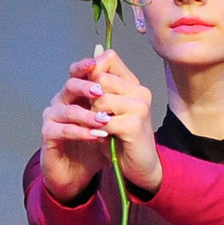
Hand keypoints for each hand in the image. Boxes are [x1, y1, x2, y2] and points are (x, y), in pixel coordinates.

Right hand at [39, 56, 110, 200]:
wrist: (77, 174)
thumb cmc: (94, 145)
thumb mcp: (111, 123)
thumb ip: (117, 105)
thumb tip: (135, 85)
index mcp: (76, 95)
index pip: (79, 73)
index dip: (87, 67)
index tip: (99, 63)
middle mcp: (62, 102)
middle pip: (70, 86)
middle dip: (86, 86)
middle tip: (101, 92)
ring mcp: (53, 119)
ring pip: (66, 109)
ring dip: (87, 114)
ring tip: (104, 121)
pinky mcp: (48, 136)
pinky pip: (62, 130)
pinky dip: (80, 132)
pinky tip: (95, 135)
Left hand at [86, 47, 162, 189]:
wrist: (139, 166)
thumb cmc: (121, 138)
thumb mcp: (107, 110)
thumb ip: (99, 89)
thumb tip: (86, 64)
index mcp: (133, 84)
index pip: (109, 58)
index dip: (91, 67)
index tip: (83, 82)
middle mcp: (140, 91)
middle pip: (101, 78)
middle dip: (89, 96)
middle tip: (93, 115)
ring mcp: (139, 107)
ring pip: (100, 99)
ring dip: (92, 115)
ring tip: (99, 127)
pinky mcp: (135, 124)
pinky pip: (104, 121)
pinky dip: (96, 130)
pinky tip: (101, 137)